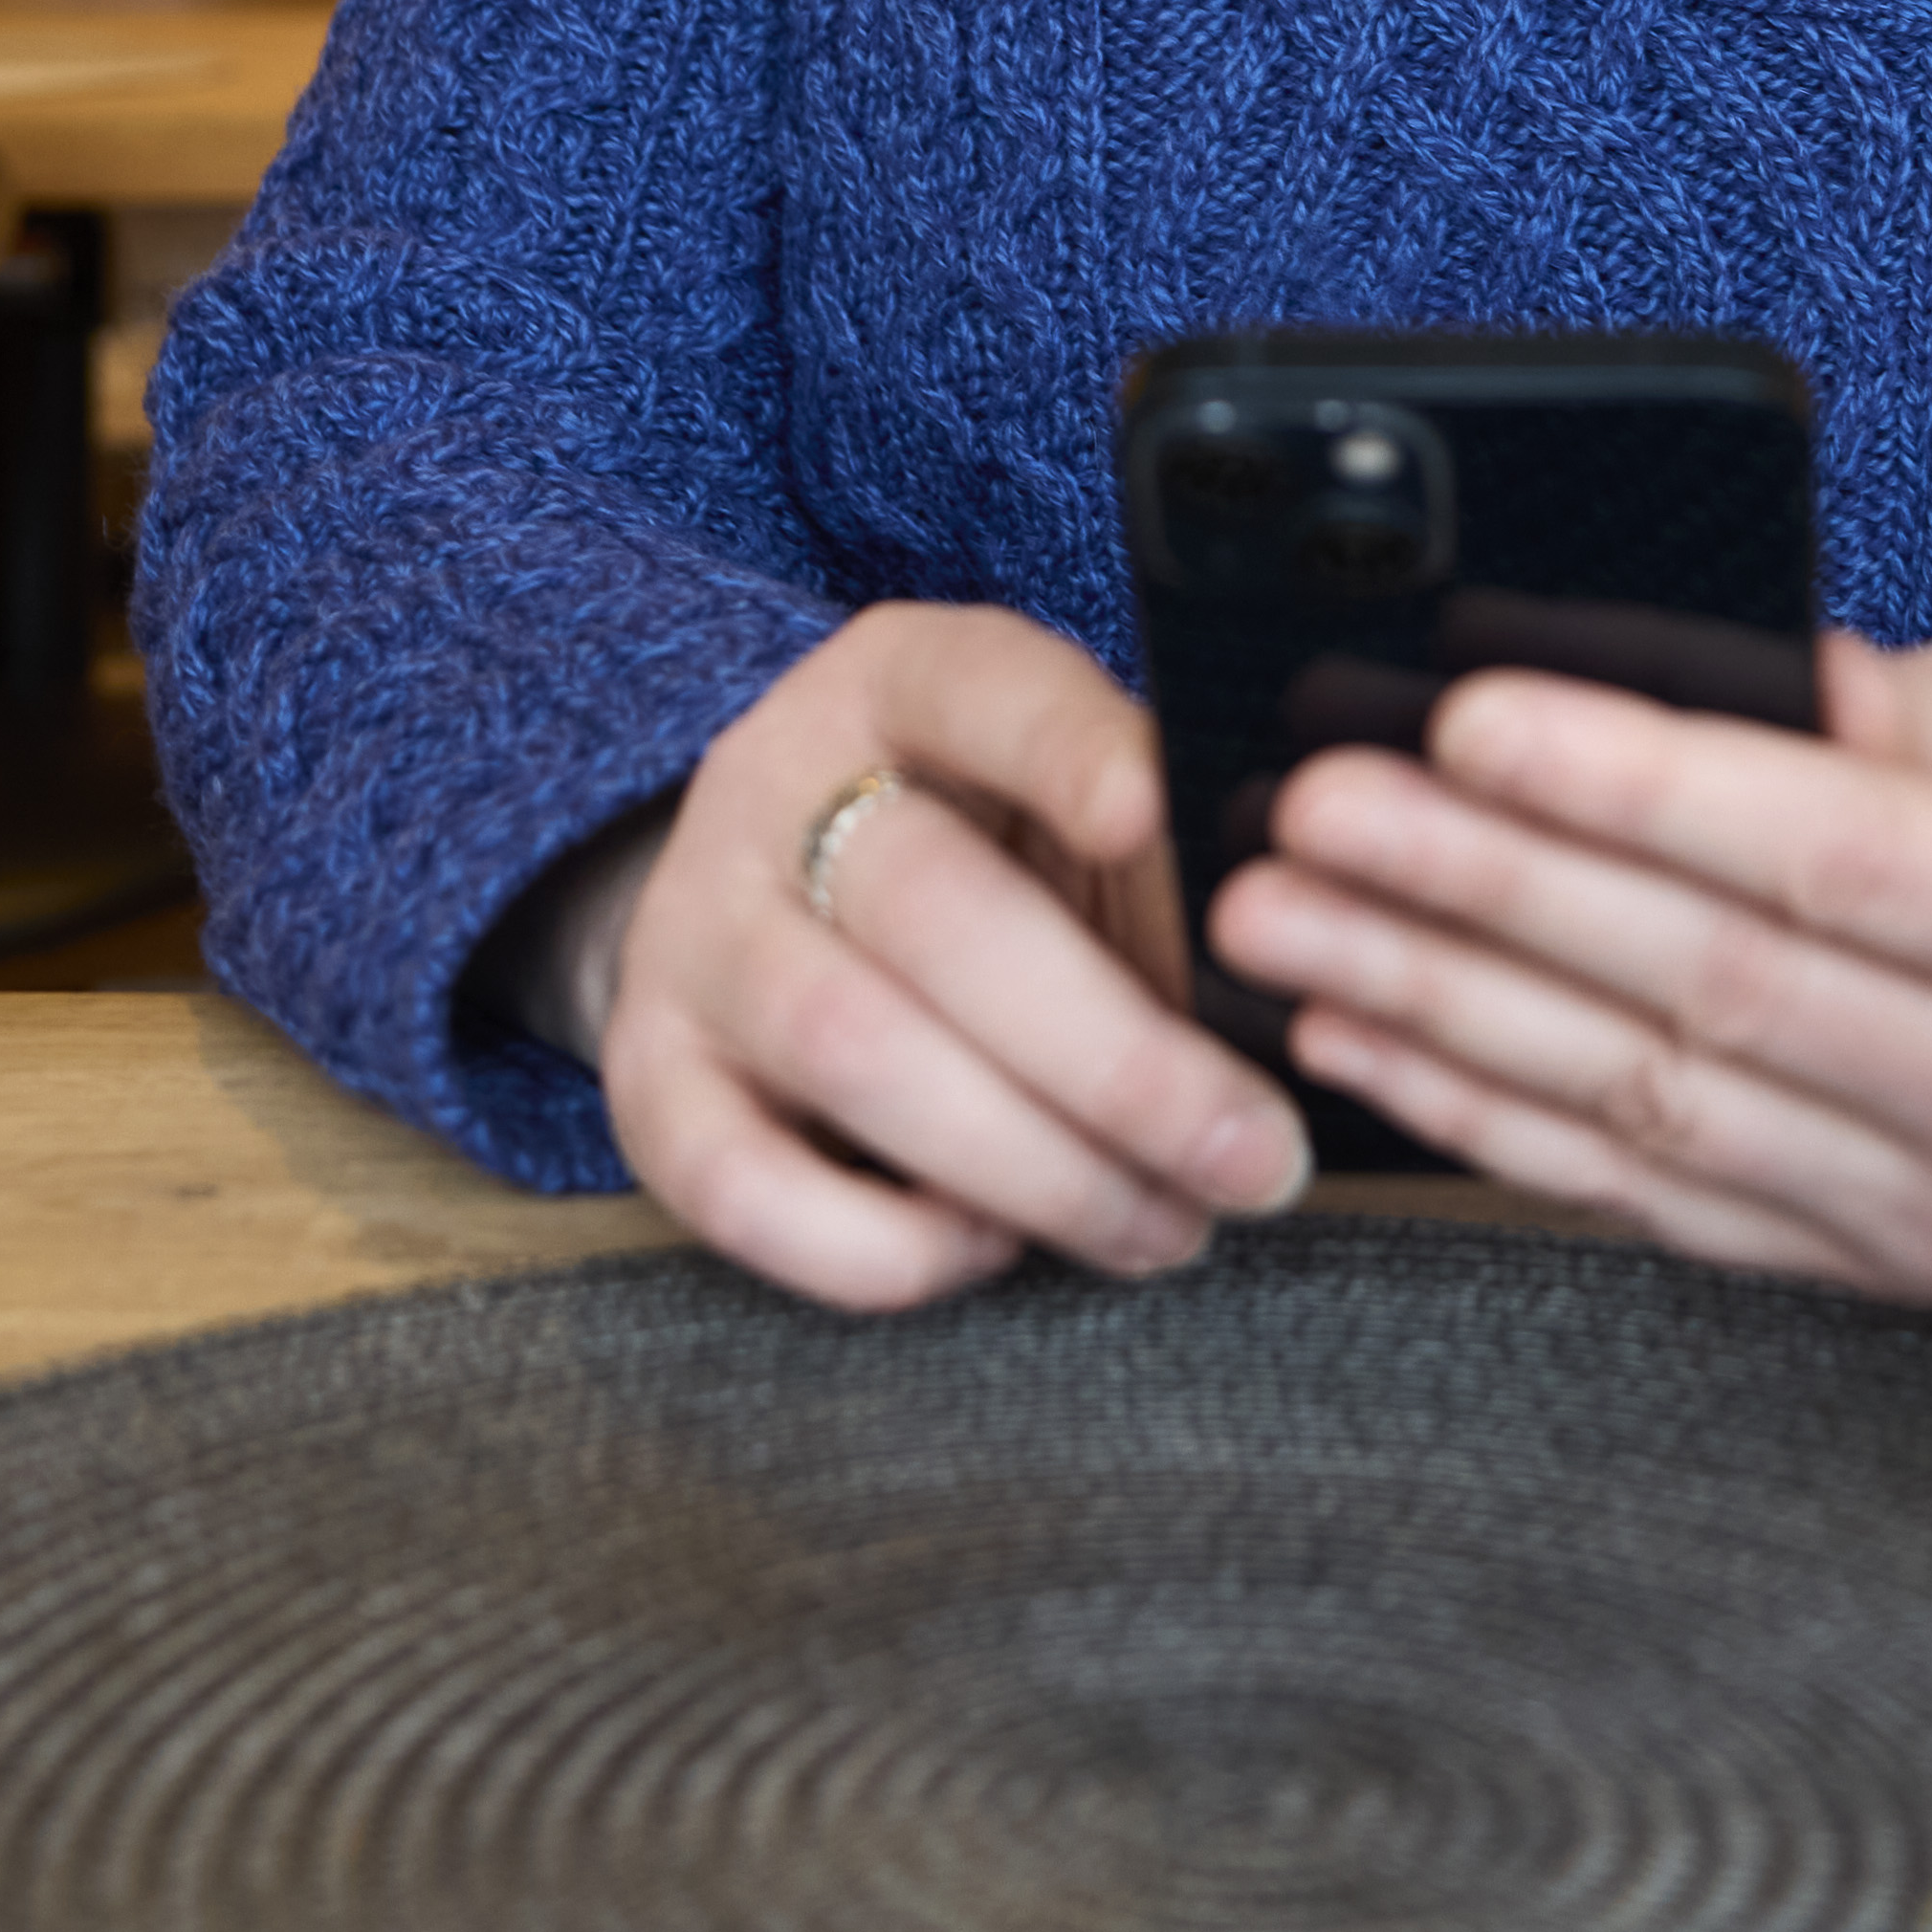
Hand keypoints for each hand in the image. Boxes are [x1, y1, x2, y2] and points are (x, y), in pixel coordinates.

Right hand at [515, 603, 1313, 1316]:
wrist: (760, 914)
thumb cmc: (979, 860)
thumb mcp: (1064, 809)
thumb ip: (1158, 864)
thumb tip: (1285, 979)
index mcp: (896, 682)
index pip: (979, 686)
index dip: (1066, 748)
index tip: (1158, 813)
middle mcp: (770, 791)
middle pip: (932, 908)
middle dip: (1118, 1060)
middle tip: (1256, 1160)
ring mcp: (694, 938)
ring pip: (851, 1048)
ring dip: (1037, 1166)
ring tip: (1166, 1225)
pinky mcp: (646, 1086)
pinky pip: (743, 1187)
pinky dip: (888, 1244)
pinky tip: (998, 1250)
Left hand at [1200, 606, 1931, 1305]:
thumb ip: (1916, 703)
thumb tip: (1708, 668)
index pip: (1838, 862)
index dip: (1643, 787)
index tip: (1471, 717)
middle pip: (1715, 987)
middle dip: (1486, 891)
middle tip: (1316, 812)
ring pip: (1657, 1108)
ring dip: (1444, 1012)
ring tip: (1284, 926)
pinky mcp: (1892, 1273)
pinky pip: (1661, 1200)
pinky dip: (1498, 1125)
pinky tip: (1372, 1049)